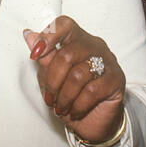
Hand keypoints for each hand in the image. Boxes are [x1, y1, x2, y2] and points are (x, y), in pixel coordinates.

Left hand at [23, 16, 124, 144]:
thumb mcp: (53, 76)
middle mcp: (95, 46)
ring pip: (79, 75)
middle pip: (67, 54)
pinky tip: (74, 111)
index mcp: (78, 39)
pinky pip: (92, 91)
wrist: (93, 121)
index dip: (48, 36)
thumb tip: (28, 35)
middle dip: (53, 81)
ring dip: (64, 97)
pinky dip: (78, 105)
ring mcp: (108, 61)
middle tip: (50, 97)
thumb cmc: (72, 95)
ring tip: (60, 108)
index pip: (64, 25)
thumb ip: (45, 56)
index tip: (34, 55)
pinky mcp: (117, 79)